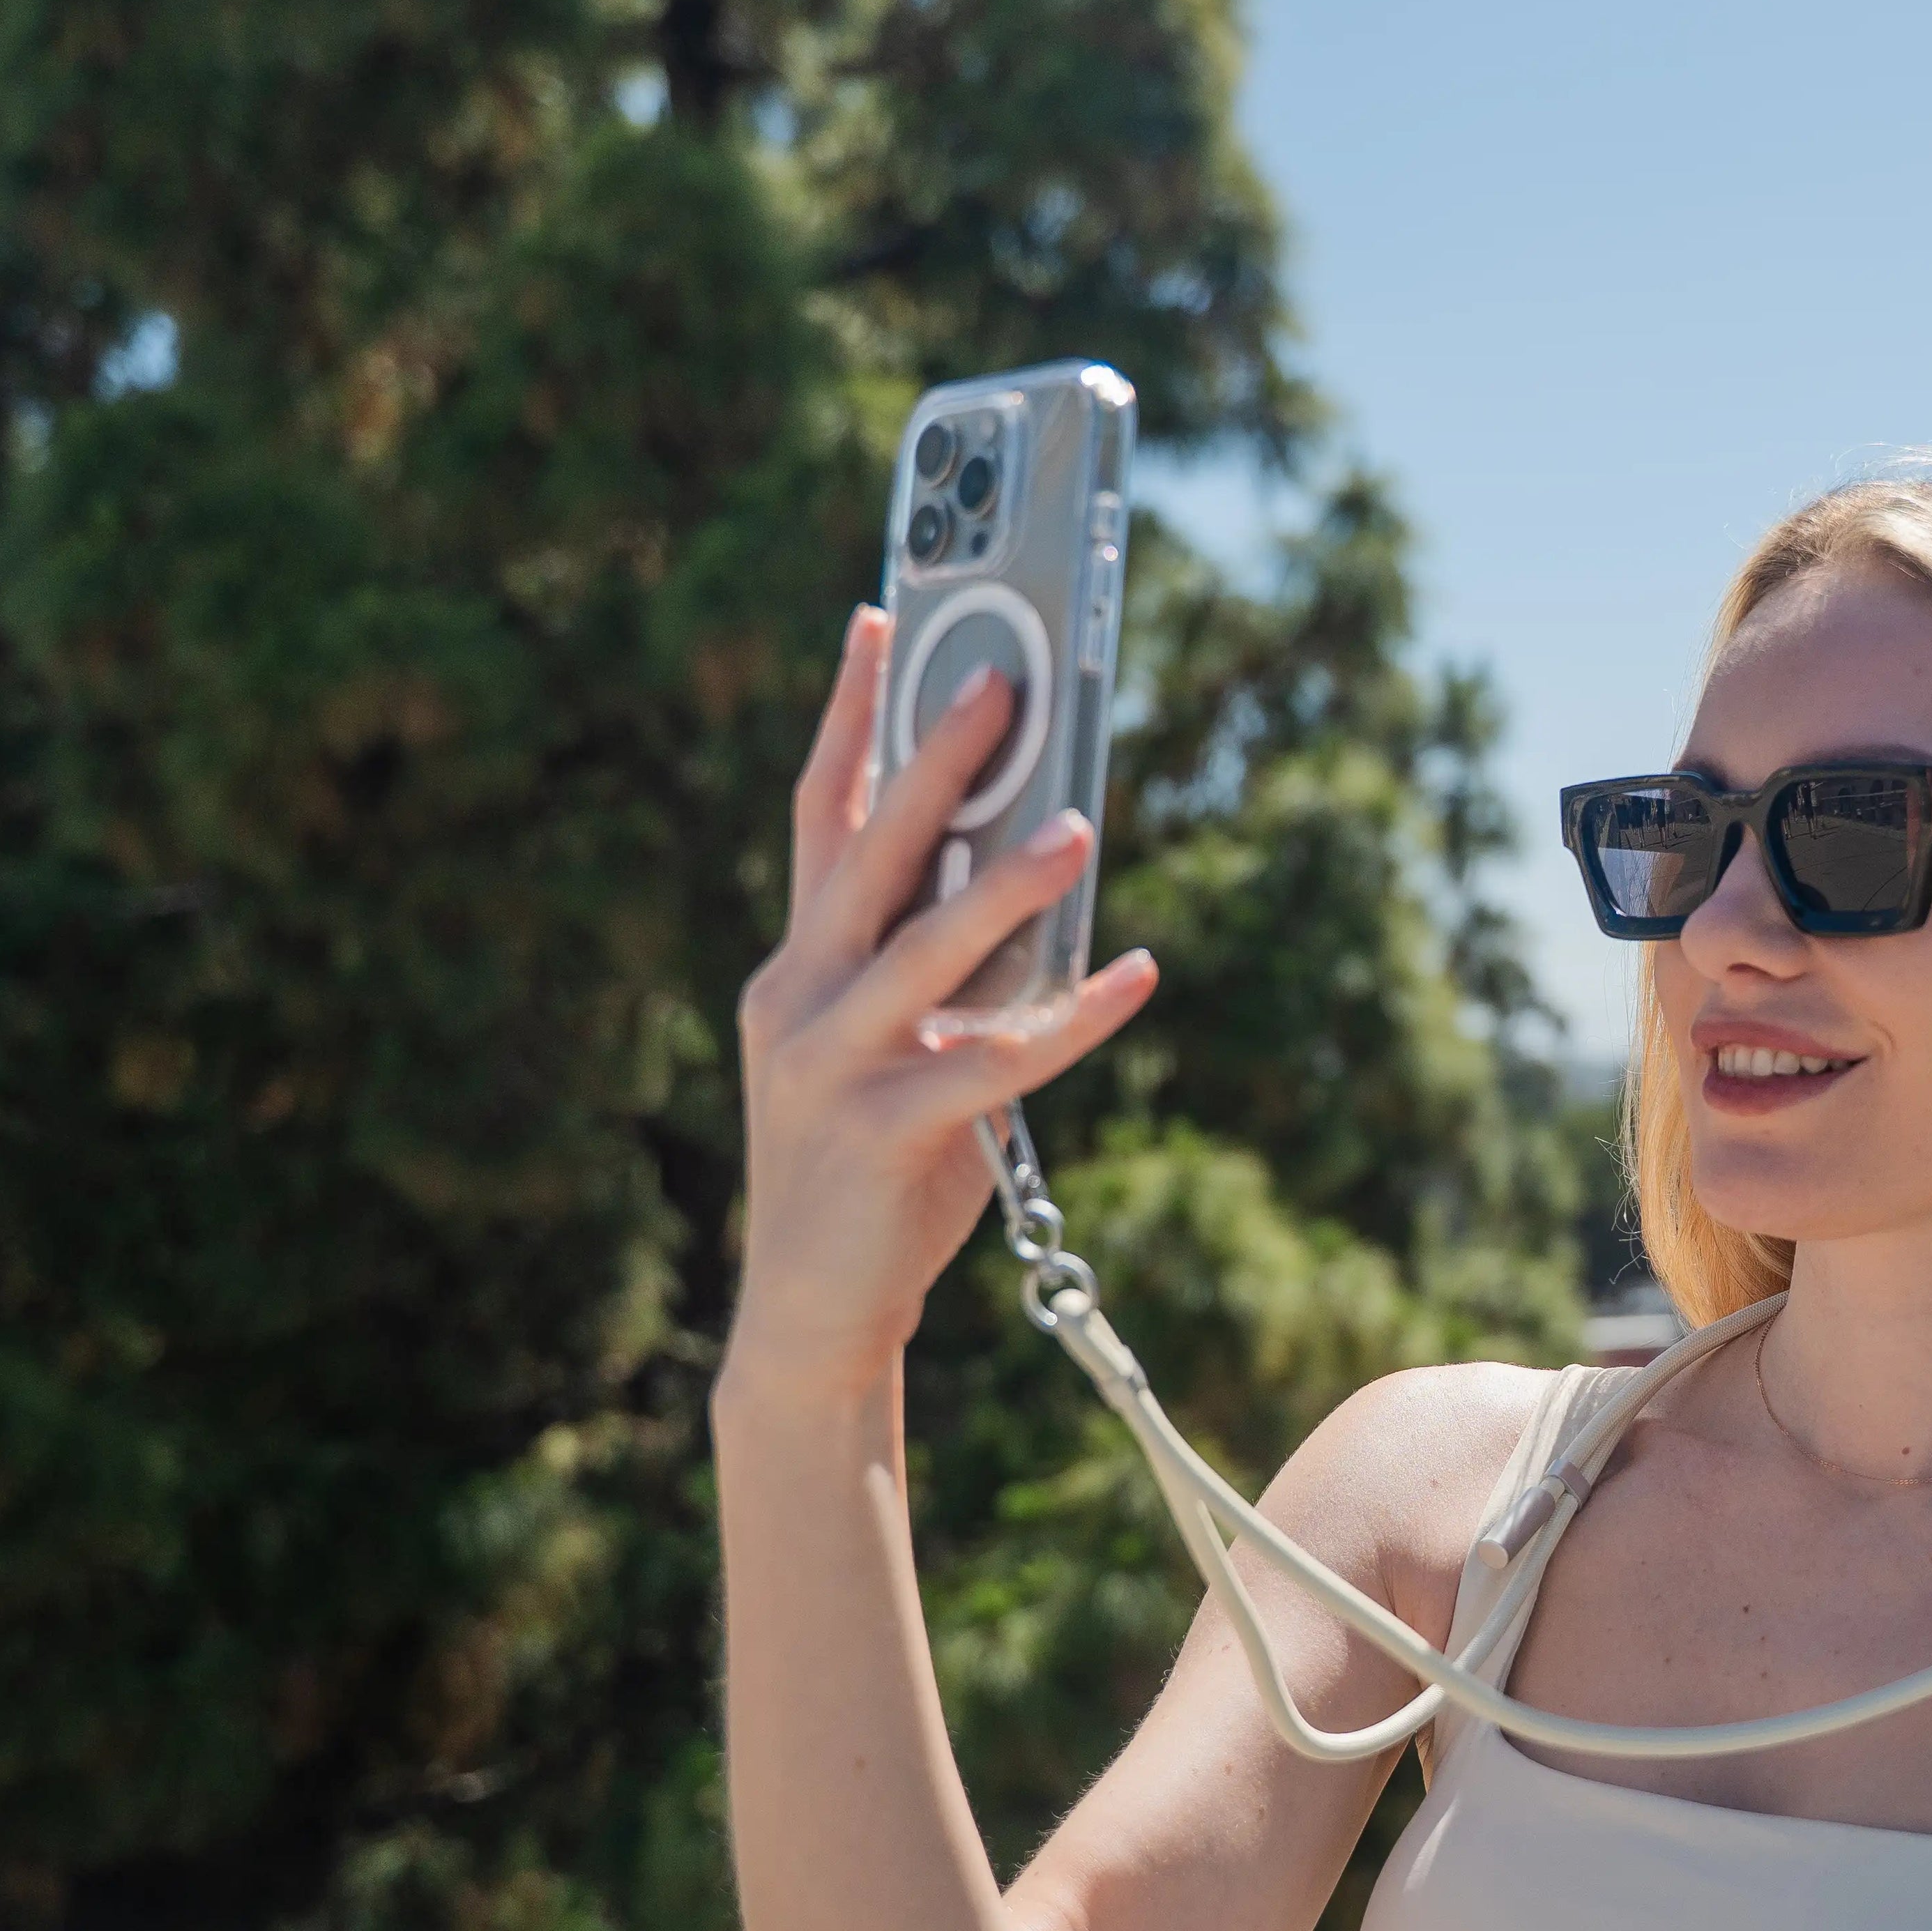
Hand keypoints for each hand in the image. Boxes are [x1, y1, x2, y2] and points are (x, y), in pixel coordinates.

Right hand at [723, 604, 1158, 1397]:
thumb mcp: (884, 1046)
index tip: (881, 621)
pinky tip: (1137, 975)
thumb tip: (1030, 865)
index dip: (848, 714)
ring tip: (1076, 824)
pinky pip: (996, 1063)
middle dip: (933, 760)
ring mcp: (829, 1064)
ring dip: (1008, 884)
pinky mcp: (883, 1132)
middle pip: (870, 853)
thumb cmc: (869, 1164)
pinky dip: (1074, 1019)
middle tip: (996, 678)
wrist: (811, 1309)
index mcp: (793, 963)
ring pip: (925, 951)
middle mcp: (796, 996)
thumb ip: (932, 965)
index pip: (819, 812)